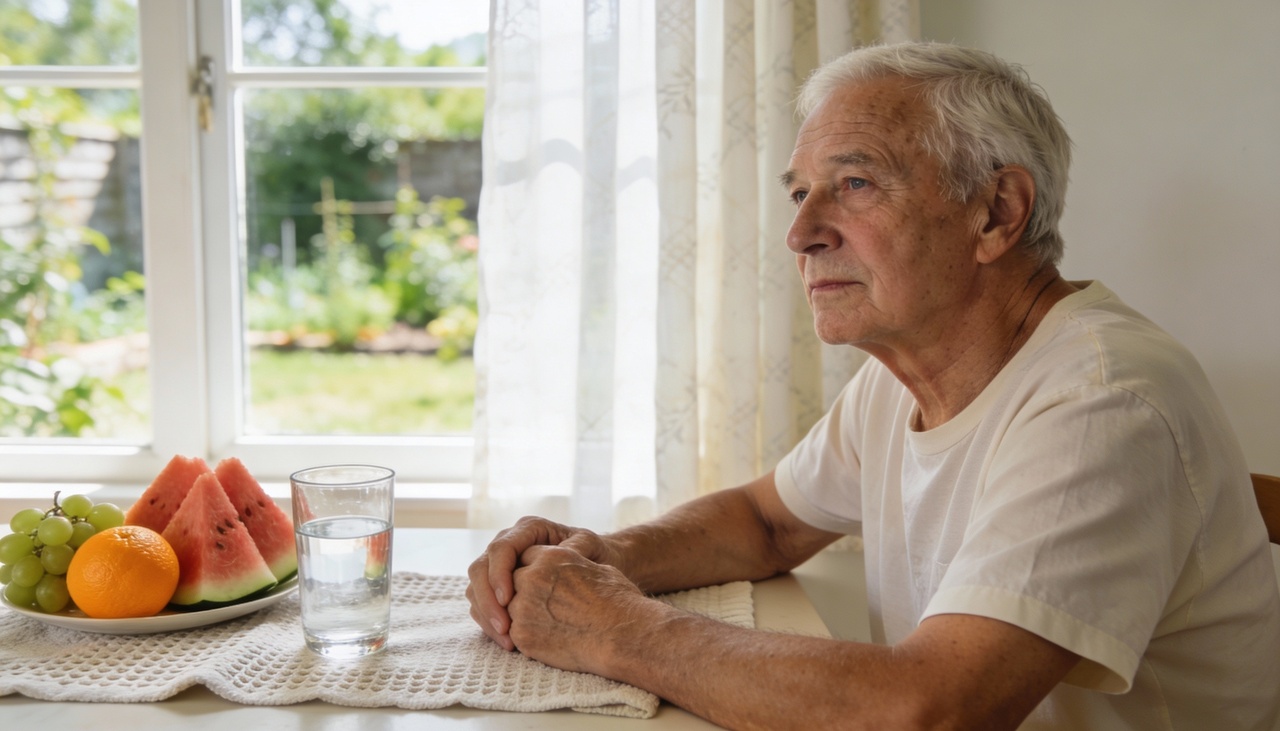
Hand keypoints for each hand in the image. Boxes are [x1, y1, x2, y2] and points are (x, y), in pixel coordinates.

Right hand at [466, 516, 615, 650]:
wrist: (598, 566)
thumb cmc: (597, 555)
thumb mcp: (592, 546)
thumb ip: (577, 547)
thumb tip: (559, 553)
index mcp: (529, 529)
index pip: (501, 548)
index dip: (498, 574)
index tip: (507, 600)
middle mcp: (509, 543)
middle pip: (480, 568)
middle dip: (487, 600)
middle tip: (504, 628)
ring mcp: (501, 566)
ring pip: (476, 588)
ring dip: (486, 615)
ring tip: (507, 640)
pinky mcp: (500, 587)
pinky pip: (482, 603)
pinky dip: (489, 623)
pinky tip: (508, 641)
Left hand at [507, 544, 652, 675]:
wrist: (621, 636)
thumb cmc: (618, 602)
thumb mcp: (597, 569)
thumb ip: (572, 566)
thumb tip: (569, 572)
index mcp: (552, 556)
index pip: (526, 557)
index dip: (533, 571)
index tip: (543, 584)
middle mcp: (533, 577)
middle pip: (512, 580)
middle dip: (521, 591)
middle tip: (542, 606)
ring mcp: (524, 607)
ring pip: (509, 607)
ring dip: (520, 614)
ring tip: (546, 624)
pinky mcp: (522, 635)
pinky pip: (513, 632)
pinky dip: (524, 636)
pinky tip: (545, 639)